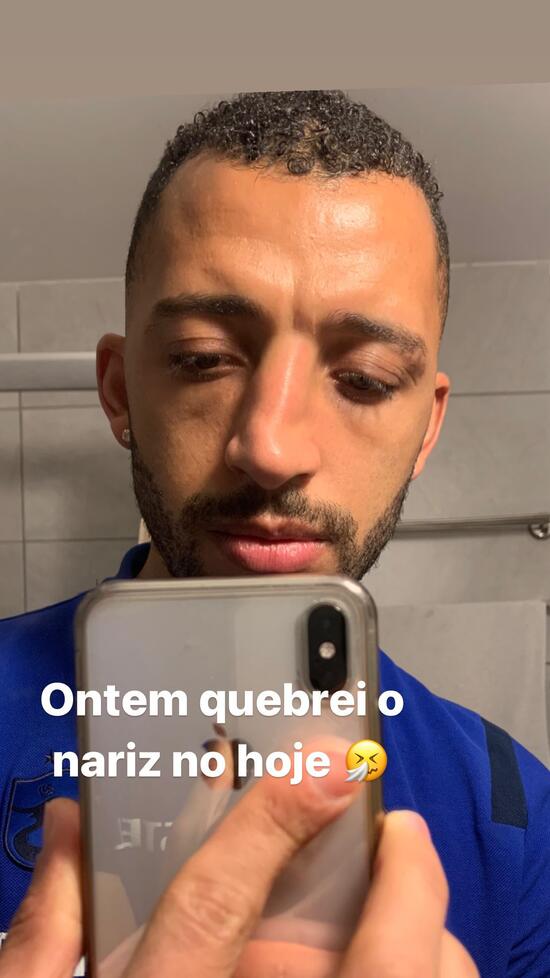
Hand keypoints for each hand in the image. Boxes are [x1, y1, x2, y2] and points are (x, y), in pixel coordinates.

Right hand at [0, 763, 478, 976]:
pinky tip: (392, 968)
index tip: (328, 763)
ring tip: (404, 905)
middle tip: (400, 835)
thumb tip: (72, 825)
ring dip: (428, 946)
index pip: (214, 906)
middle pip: (369, 972)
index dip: (271, 823)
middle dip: (408, 892)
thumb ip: (45, 935)